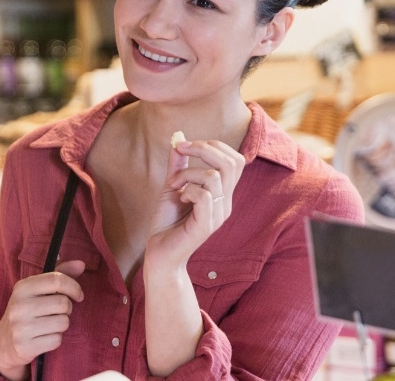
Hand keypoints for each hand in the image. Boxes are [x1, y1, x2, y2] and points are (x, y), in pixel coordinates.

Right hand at [0, 260, 85, 380]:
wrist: (4, 341)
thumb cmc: (27, 310)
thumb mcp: (38, 289)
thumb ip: (60, 274)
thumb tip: (81, 264)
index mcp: (22, 287)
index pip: (56, 280)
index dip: (74, 287)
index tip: (78, 295)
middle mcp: (19, 306)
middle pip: (63, 303)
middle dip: (67, 308)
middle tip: (58, 311)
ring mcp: (21, 327)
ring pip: (63, 322)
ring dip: (62, 324)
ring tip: (50, 323)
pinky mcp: (25, 346)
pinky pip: (56, 340)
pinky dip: (55, 339)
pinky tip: (44, 336)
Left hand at [146, 138, 243, 272]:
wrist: (159, 255)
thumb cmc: (167, 223)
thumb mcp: (172, 186)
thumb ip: (178, 165)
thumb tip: (179, 140)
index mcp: (222, 193)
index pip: (235, 160)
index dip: (212, 145)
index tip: (184, 146)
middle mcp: (225, 203)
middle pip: (232, 162)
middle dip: (204, 148)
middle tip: (181, 151)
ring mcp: (218, 215)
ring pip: (214, 177)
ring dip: (188, 172)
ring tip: (175, 184)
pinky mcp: (206, 226)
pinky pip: (204, 195)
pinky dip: (187, 189)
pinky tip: (179, 197)